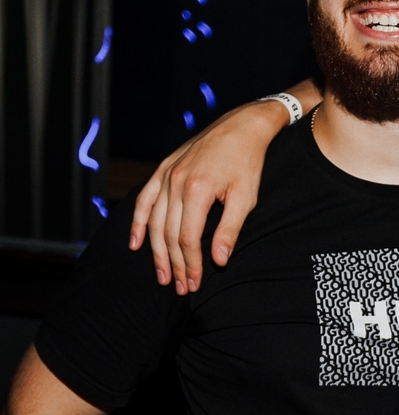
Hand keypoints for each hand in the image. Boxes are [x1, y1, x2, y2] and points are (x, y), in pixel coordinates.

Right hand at [129, 101, 287, 293]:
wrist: (241, 127)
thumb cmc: (247, 163)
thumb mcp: (246, 198)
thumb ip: (229, 230)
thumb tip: (218, 261)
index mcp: (196, 190)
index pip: (187, 238)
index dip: (190, 265)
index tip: (194, 284)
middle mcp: (175, 182)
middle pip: (168, 234)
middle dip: (174, 265)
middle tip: (180, 288)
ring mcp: (166, 174)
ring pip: (154, 221)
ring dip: (156, 252)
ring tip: (162, 276)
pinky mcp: (164, 169)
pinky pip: (144, 199)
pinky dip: (137, 222)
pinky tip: (135, 244)